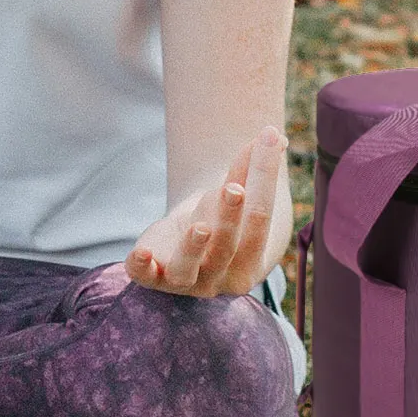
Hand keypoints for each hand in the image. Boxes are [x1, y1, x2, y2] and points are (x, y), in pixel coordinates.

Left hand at [119, 142, 284, 299]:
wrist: (189, 256)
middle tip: (232, 189)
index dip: (264, 179)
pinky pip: (146, 276)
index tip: (269, 138)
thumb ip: (251, 169)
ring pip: (189, 267)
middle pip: (227, 245)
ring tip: (199, 227)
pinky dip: (143, 266)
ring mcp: (186, 281)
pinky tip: (142, 252)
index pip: (260, 218)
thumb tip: (275, 136)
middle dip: (229, 217)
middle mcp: (220, 275)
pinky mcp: (152, 277)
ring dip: (193, 247)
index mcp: (251, 259)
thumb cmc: (220, 222)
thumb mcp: (235, 198)